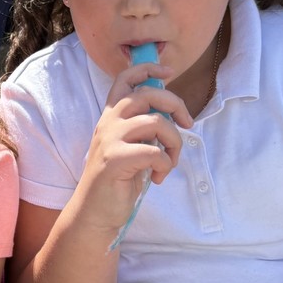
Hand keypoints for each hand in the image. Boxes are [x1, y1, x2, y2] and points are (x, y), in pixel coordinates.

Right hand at [75, 62, 191, 232]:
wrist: (94, 213)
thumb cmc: (116, 182)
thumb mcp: (129, 147)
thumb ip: (142, 128)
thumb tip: (171, 115)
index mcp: (110, 117)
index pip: (124, 79)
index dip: (147, 68)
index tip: (168, 72)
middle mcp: (108, 123)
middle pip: (148, 94)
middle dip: (176, 105)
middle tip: (188, 125)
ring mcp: (109, 140)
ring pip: (157, 122)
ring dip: (174, 142)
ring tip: (170, 161)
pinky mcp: (115, 160)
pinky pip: (155, 152)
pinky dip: (165, 164)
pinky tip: (158, 177)